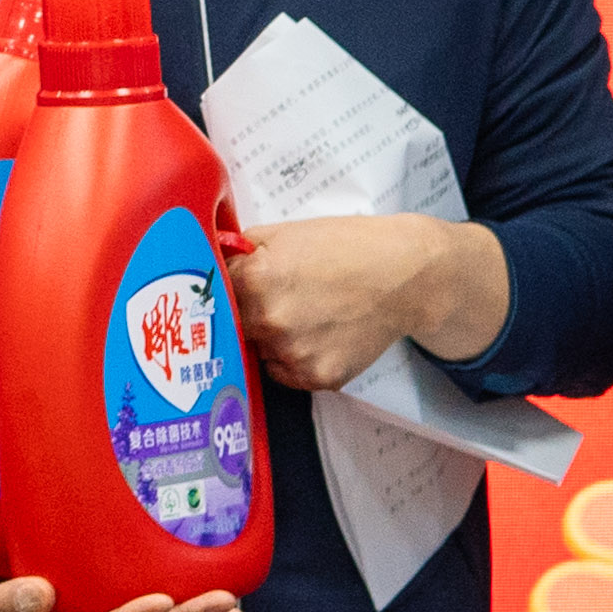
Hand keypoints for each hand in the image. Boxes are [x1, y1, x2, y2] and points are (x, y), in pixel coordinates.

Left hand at [226, 214, 511, 393]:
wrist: (405, 275)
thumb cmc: (347, 248)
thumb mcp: (283, 233)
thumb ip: (239, 251)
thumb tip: (208, 259)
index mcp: (255, 280)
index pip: (212, 294)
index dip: (223, 288)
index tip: (229, 288)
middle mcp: (270, 321)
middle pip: (233, 325)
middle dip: (246, 313)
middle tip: (277, 298)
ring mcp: (294, 354)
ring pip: (259, 351)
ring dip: (271, 338)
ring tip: (305, 313)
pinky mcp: (319, 377)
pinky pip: (287, 373)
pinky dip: (295, 358)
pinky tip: (318, 333)